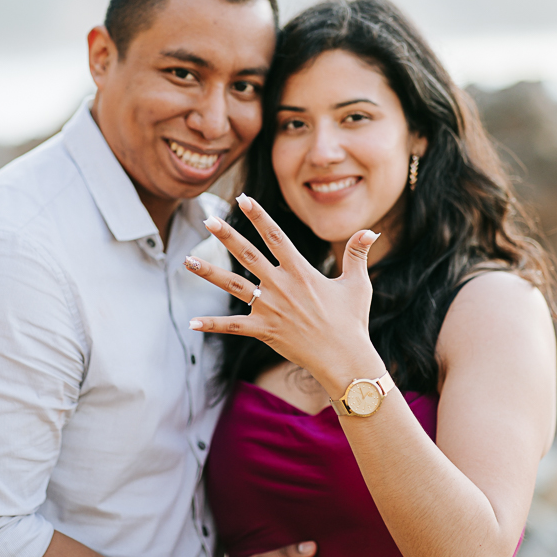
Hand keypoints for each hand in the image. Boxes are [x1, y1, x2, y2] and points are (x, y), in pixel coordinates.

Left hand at [186, 194, 383, 394]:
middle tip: (207, 219)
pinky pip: (234, 326)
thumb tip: (370, 231)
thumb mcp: (358, 284)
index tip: (244, 199)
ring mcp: (270, 308)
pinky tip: (191, 323)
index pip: (276, 236)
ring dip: (209, 272)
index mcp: (301, 271)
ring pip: (233, 285)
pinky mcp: (264, 330)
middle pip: (248, 254)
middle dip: (226, 235)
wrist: (344, 357)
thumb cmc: (353, 321)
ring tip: (187, 260)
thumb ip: (358, 254)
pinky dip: (213, 325)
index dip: (259, 216)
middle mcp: (282, 286)